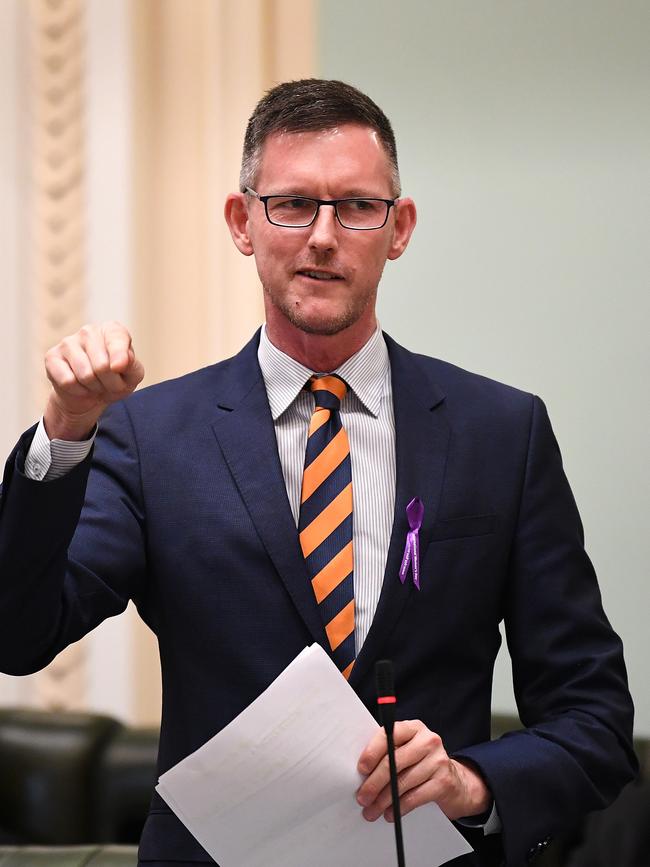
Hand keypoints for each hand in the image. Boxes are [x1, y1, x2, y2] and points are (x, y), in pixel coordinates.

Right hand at [44, 322, 144, 440]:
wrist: (90, 396)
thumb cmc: (115, 379)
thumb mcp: (132, 375)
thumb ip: (132, 366)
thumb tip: (119, 363)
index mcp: (112, 330)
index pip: (117, 339)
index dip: (120, 357)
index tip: (119, 369)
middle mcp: (89, 331)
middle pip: (102, 366)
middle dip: (110, 383)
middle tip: (109, 383)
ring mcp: (68, 342)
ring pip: (85, 375)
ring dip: (94, 388)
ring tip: (95, 384)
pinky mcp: (51, 357)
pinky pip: (68, 381)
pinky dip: (78, 391)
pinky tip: (79, 385)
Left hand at [356, 720, 491, 822]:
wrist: (456, 781)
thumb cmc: (421, 764)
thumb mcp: (406, 751)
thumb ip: (388, 753)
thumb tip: (362, 773)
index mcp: (413, 728)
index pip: (389, 735)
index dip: (372, 752)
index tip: (361, 769)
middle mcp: (428, 740)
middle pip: (394, 761)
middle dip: (374, 783)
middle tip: (362, 798)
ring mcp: (438, 760)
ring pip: (403, 782)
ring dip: (383, 800)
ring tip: (372, 810)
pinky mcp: (444, 781)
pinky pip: (415, 797)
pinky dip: (399, 808)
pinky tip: (390, 813)